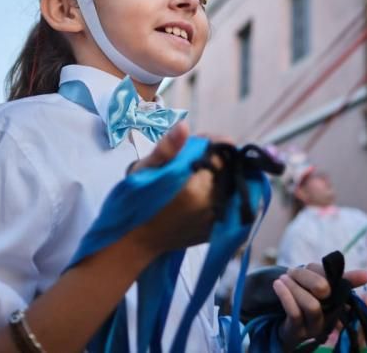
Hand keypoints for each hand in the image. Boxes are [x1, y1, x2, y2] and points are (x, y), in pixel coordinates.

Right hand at [127, 124, 220, 255]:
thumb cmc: (136, 202)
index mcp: (196, 188)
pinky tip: (207, 190)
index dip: (209, 144)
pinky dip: (224, 193)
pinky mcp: (217, 229)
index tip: (194, 144)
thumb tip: (184, 125)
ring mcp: (217, 220)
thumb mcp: (144, 169)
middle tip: (192, 161)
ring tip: (198, 175)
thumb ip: (167, 148)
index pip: (220, 154)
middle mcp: (213, 205)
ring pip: (231, 186)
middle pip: (228, 170)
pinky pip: (231, 204)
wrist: (134, 241)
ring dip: (221, 176)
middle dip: (215, 160)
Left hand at [273, 263, 366, 351]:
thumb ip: (337, 276)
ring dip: (293, 287)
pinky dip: (285, 295)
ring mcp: (312, 326)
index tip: (330, 266)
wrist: (285, 322)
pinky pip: (293, 312)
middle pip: (323, 292)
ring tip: (283, 278)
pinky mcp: (296, 331)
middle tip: (292, 271)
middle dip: (306, 278)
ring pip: (310, 304)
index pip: (342, 287)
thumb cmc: (305, 296)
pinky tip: (278, 285)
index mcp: (336, 303)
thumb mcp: (318, 283)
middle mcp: (327, 318)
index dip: (342, 279)